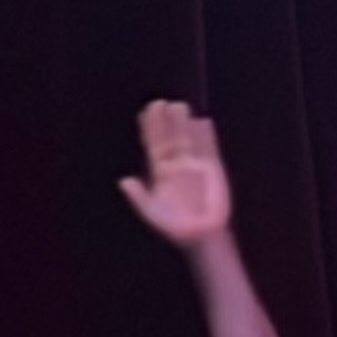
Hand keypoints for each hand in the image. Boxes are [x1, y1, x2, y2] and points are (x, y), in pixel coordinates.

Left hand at [118, 100, 234, 248]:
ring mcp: (194, 165)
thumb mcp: (151, 212)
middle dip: (165, 121)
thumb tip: (123, 181)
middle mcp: (176, 165)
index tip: (146, 112)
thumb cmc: (173, 226)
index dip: (150, 129)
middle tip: (159, 102)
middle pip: (170, 138)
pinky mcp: (212, 169)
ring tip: (179, 105)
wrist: (200, 234)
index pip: (154, 146)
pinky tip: (202, 122)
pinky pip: (208, 148)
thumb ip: (138, 196)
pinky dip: (206, 136)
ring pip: (188, 139)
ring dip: (183, 123)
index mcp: (160, 173)